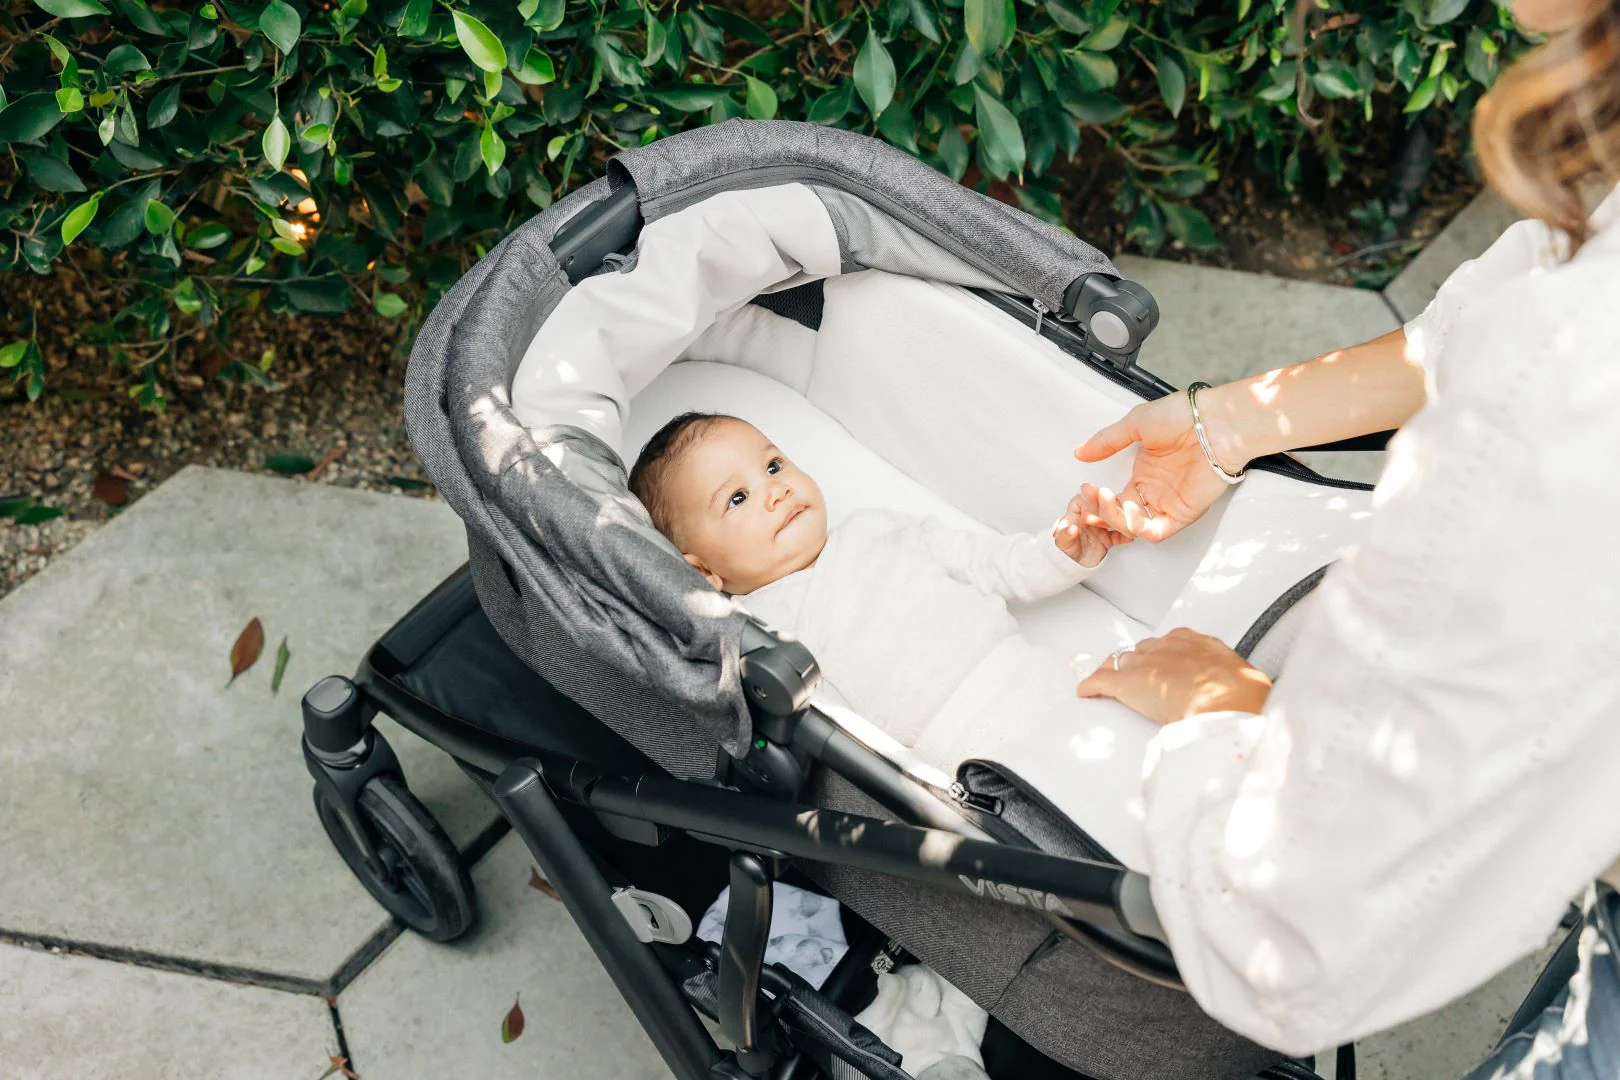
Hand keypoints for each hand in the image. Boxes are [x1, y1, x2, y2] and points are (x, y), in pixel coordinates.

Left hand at [1053, 490, 1131, 567]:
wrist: (1075, 563)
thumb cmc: (1067, 548)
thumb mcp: (1062, 542)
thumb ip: (1064, 534)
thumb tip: (1070, 528)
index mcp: (1077, 510)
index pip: (1085, 499)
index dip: (1092, 500)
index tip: (1098, 503)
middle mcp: (1092, 514)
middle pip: (1103, 505)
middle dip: (1111, 507)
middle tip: (1117, 509)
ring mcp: (1102, 524)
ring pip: (1113, 518)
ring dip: (1121, 520)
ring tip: (1127, 522)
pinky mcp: (1110, 537)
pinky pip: (1119, 535)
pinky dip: (1125, 536)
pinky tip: (1129, 537)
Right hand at [1074, 391, 1239, 542]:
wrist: (1214, 422)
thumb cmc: (1184, 417)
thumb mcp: (1135, 424)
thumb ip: (1107, 441)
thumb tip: (1082, 451)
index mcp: (1144, 473)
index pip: (1114, 498)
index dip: (1096, 500)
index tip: (1084, 492)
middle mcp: (1155, 490)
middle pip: (1119, 515)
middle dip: (1099, 512)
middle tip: (1088, 502)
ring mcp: (1168, 503)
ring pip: (1134, 527)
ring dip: (1115, 518)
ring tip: (1105, 500)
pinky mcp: (1182, 513)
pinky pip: (1156, 531)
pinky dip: (1139, 527)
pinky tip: (1129, 511)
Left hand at [1076, 628, 1271, 725]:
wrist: (1230, 700)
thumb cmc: (1241, 693)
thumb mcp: (1237, 678)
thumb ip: (1226, 681)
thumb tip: (1235, 696)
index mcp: (1192, 642)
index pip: (1167, 644)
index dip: (1160, 659)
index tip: (1163, 669)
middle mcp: (1164, 646)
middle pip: (1140, 651)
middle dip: (1138, 665)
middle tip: (1138, 681)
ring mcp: (1144, 662)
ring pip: (1119, 662)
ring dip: (1116, 674)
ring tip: (1110, 686)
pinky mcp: (1126, 682)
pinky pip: (1099, 680)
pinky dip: (1091, 686)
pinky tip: (1086, 693)